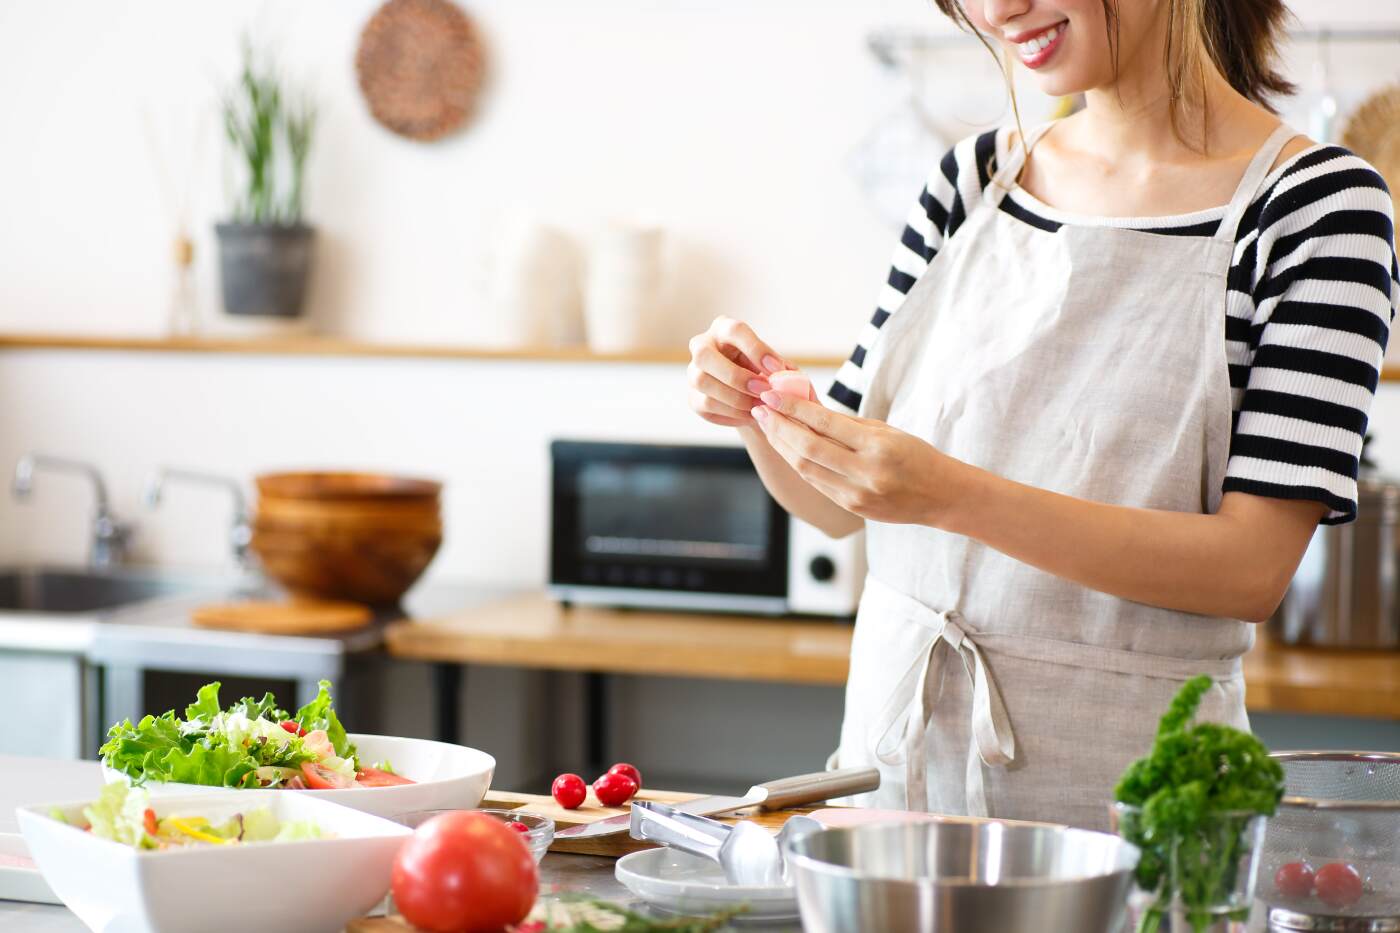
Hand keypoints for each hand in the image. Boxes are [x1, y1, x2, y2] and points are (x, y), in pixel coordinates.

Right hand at [686, 316, 790, 427]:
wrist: (752, 393)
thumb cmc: (764, 371)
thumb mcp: (775, 364)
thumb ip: (781, 368)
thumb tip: (786, 378)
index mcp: (724, 329)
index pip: (733, 330)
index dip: (756, 349)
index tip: (777, 368)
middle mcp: (702, 346)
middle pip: (703, 355)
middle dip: (736, 376)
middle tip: (764, 390)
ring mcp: (693, 373)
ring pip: (702, 382)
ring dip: (735, 398)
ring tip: (761, 406)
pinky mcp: (693, 397)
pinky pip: (706, 405)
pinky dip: (731, 413)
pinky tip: (750, 415)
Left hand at [751, 390, 960, 526]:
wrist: (941, 496)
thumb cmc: (916, 455)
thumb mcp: (887, 431)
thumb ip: (846, 424)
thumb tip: (806, 408)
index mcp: (878, 447)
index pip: (824, 424)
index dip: (792, 408)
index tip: (771, 393)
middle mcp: (865, 473)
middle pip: (807, 448)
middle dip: (778, 426)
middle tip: (760, 408)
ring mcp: (856, 495)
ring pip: (806, 468)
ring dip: (782, 445)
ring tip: (768, 425)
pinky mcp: (851, 508)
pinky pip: (816, 483)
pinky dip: (798, 463)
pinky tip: (787, 448)